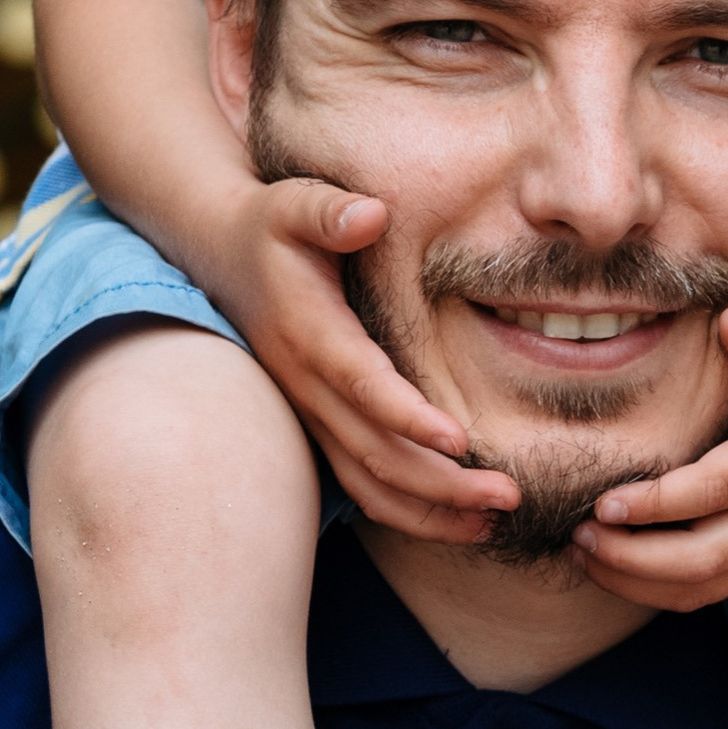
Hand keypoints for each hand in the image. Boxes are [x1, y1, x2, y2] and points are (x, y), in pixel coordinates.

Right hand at [209, 178, 517, 543]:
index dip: (407, 415)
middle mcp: (307, 385)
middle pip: (373, 451)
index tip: (460, 439)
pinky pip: (361, 484)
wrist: (220, 255)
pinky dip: (407, 510)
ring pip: (366, 482)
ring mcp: (311, 413)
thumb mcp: (294, 204)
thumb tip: (372, 214)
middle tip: (507, 497)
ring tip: (491, 524)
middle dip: (440, 483)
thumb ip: (329, 211)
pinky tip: (457, 521)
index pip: (361, 384)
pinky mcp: (320, 426)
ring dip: (428, 512)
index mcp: (310, 333)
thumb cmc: (272, 226)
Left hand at [571, 308, 727, 609]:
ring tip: (583, 553)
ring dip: (638, 581)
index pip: (717, 491)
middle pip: (705, 557)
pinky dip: (658, 590)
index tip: (604, 502)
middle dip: (634, 558)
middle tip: (580, 534)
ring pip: (704, 586)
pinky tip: (614, 567)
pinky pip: (711, 591)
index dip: (659, 504)